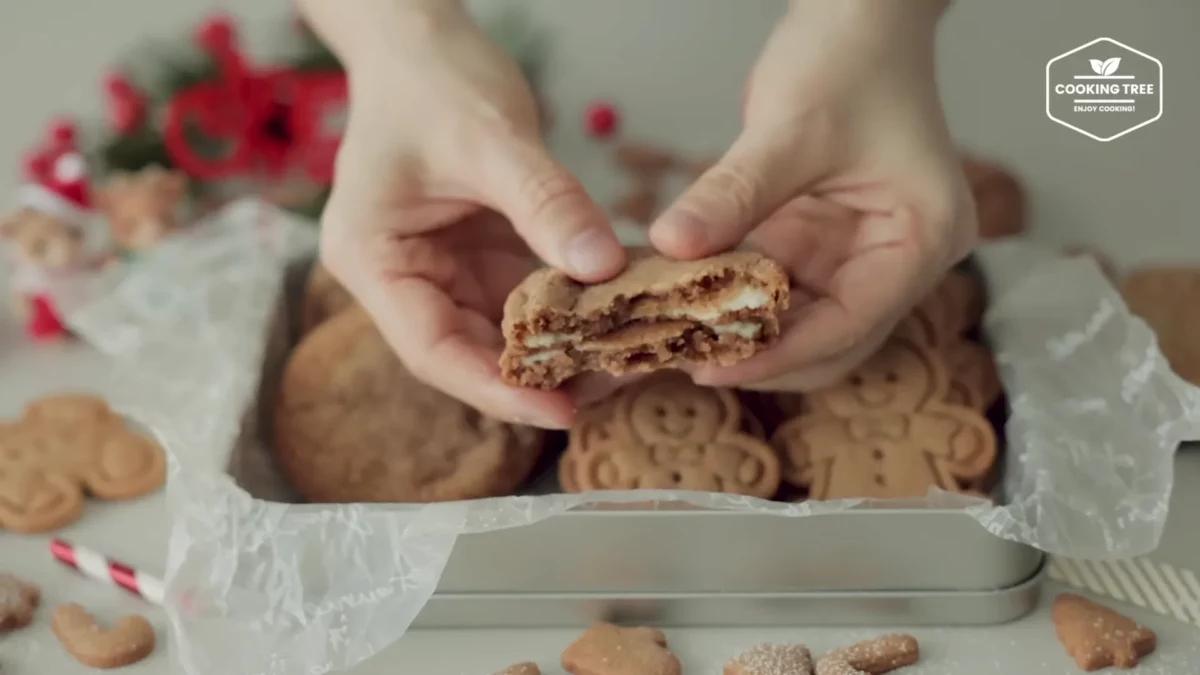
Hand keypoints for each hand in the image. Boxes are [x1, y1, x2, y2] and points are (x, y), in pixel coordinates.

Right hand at [306, 0, 625, 427]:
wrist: (422, 41)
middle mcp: (406, 276)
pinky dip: (573, 304)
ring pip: (508, 328)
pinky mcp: (482, 253)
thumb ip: (545, 204)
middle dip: (540, 374)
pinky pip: (531, 292)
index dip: (495, 389)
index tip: (559, 411)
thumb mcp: (488, 139)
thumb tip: (603, 269)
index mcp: (374, 260)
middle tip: (614, 383)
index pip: (432, 350)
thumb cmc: (431, 80)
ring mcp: (446, 267)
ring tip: (628, 355)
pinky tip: (622, 310)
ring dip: (564, 344)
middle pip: (472, 350)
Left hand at [651, 0, 974, 391]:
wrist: (859, 15)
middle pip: (831, 340)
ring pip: (801, 324)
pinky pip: (779, 290)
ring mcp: (860, 254)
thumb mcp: (790, 128)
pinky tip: (686, 305)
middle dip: (761, 356)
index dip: (782, 354)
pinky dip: (736, 300)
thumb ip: (732, 193)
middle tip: (684, 360)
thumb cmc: (850, 57)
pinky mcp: (823, 243)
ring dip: (744, 334)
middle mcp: (899, 260)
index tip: (713, 365)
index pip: (852, 323)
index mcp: (921, 239)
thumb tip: (671, 246)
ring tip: (677, 342)